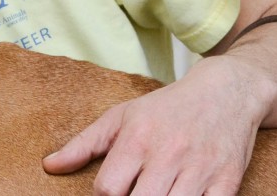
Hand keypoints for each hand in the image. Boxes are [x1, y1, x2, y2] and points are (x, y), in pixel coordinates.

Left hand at [42, 56, 276, 195]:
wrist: (227, 91)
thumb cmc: (167, 108)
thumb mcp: (122, 116)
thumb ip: (84, 144)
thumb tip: (49, 166)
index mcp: (138, 138)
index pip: (108, 189)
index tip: (112, 192)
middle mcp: (169, 154)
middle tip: (135, 194)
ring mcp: (200, 169)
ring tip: (157, 194)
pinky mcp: (227, 181)